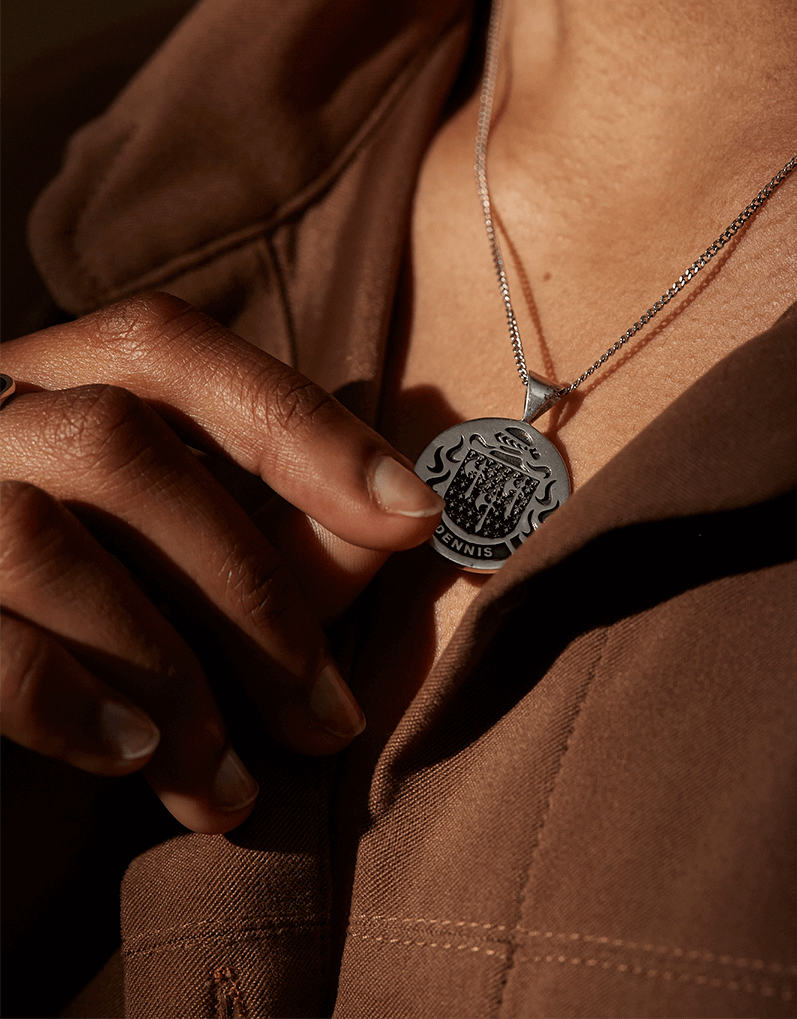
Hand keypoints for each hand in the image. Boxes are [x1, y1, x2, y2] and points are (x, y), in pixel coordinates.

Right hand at [0, 293, 442, 832]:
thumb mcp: (200, 580)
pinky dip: (68, 702)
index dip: (302, 422)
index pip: (169, 348)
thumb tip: (395, 514)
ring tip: (234, 787)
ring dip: (172, 672)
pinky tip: (134, 759)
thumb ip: (289, 537)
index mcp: (48, 386)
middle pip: (121, 445)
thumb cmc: (98, 638)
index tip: (416, 513)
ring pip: (41, 537)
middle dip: (255, 593)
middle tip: (333, 720)